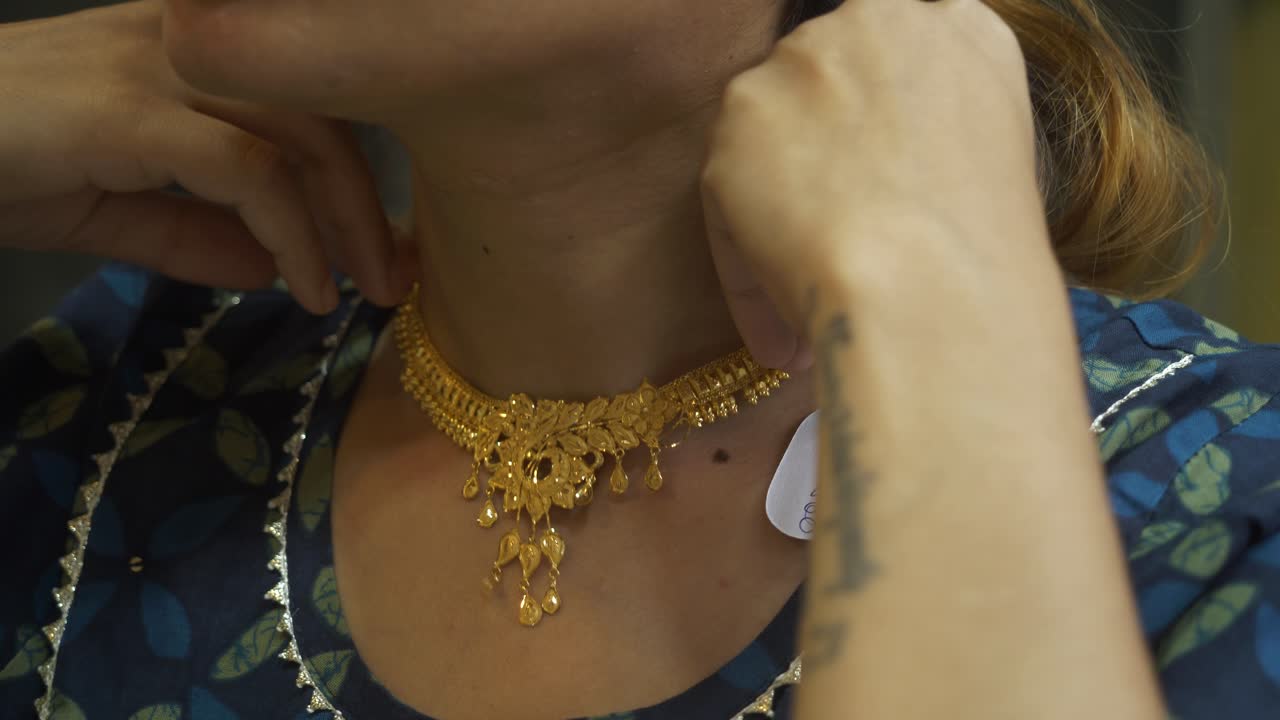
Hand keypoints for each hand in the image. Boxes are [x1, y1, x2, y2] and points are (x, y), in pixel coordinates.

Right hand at [0, 0, 409, 312]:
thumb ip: (197, 230)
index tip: (383, 250)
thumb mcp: (114, 206)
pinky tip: (301, 286)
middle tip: (393, 282)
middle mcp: (192, 42)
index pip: (314, 94)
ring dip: (346, 223)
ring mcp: (160, 68)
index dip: (362, 172)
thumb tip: (276, 267)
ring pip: (302, 132)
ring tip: (356, 293)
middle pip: (328, 109)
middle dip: (371, 204)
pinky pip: (247, 168)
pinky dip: (291, 232)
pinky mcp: (130, 108)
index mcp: (196, 51)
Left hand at [701, 0, 1047, 366]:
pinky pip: (729, 204)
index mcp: (956, 27)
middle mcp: (875, 21)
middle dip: (823, 174)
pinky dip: (747, 274)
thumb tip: (888, 185)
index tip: (877, 201)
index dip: (877, 139)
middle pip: (826, 96)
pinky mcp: (740, 114)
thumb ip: (939, 142)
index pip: (895, 67)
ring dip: (780, 225)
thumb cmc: (986, 258)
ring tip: (808, 311)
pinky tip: (780, 336)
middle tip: (839, 257)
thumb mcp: (1005, 170)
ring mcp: (801, 62)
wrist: (933, 283)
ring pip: (771, 148)